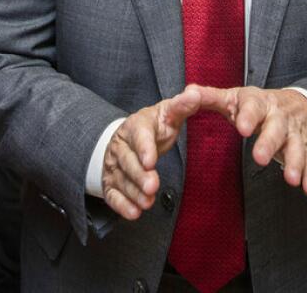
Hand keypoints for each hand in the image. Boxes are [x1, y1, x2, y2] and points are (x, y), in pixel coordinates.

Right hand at [102, 88, 201, 219]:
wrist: (130, 136)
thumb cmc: (154, 125)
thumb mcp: (168, 113)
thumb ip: (182, 105)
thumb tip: (195, 94)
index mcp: (135, 126)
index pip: (138, 136)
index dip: (144, 148)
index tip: (151, 160)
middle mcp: (120, 146)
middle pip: (128, 162)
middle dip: (140, 176)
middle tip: (153, 187)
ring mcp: (114, 165)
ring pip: (121, 180)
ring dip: (133, 193)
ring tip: (147, 203)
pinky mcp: (111, 183)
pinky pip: (113, 195)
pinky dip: (121, 205)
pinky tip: (134, 213)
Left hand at [194, 85, 306, 196]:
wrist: (297, 104)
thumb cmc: (256, 105)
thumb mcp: (235, 97)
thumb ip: (211, 97)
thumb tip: (187, 92)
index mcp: (259, 103)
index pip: (253, 106)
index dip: (248, 116)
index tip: (241, 128)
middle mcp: (279, 117)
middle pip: (276, 128)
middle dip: (269, 142)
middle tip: (260, 158)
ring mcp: (293, 134)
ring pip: (296, 146)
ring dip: (294, 162)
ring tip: (290, 179)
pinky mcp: (304, 148)